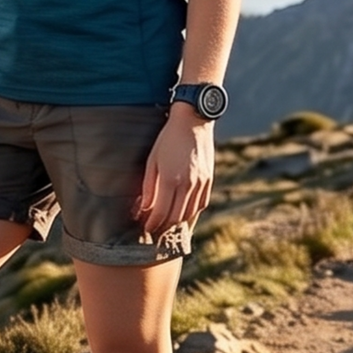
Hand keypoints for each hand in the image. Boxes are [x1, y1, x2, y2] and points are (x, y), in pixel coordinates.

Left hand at [135, 109, 214, 234]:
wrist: (193, 122)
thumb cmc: (167, 140)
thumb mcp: (152, 161)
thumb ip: (148, 186)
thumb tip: (144, 208)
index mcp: (170, 179)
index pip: (160, 212)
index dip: (152, 223)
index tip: (146, 228)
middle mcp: (187, 184)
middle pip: (175, 217)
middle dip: (164, 226)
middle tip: (155, 229)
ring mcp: (200, 183)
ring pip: (190, 213)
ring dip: (178, 222)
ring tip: (168, 225)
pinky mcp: (209, 180)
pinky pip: (202, 204)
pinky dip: (193, 213)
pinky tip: (185, 215)